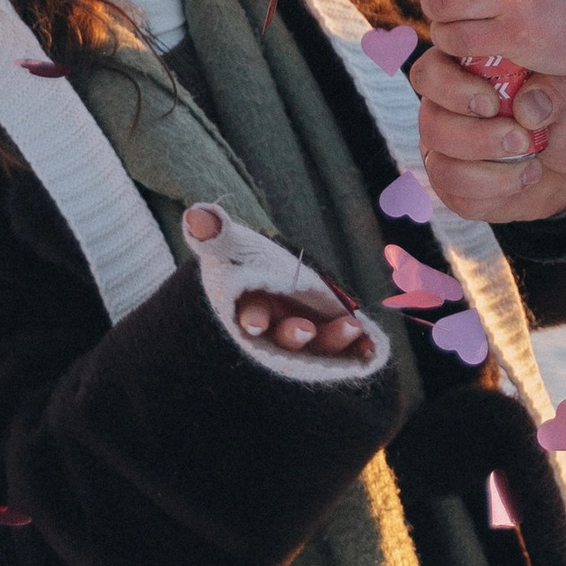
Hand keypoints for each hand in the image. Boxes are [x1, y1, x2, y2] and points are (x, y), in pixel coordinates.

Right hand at [181, 202, 373, 353]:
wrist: (269, 284)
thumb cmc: (243, 266)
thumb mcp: (231, 247)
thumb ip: (215, 234)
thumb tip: (195, 216)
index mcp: (249, 309)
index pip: (249, 316)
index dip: (253, 318)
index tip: (256, 323)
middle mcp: (276, 330)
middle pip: (283, 338)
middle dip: (292, 334)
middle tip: (304, 329)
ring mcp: (302, 338)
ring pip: (317, 345)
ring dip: (332, 338)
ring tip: (351, 327)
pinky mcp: (327, 341)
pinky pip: (343, 349)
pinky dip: (358, 348)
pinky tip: (371, 346)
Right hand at [413, 49, 565, 222]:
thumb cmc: (558, 108)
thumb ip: (553, 89)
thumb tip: (527, 108)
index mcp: (456, 71)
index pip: (428, 74)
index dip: (452, 90)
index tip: (493, 103)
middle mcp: (440, 111)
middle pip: (432, 126)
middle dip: (478, 138)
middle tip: (522, 138)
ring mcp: (442, 154)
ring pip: (443, 169)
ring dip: (490, 175)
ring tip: (532, 165)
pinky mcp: (454, 190)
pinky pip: (460, 200)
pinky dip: (497, 195)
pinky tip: (525, 179)